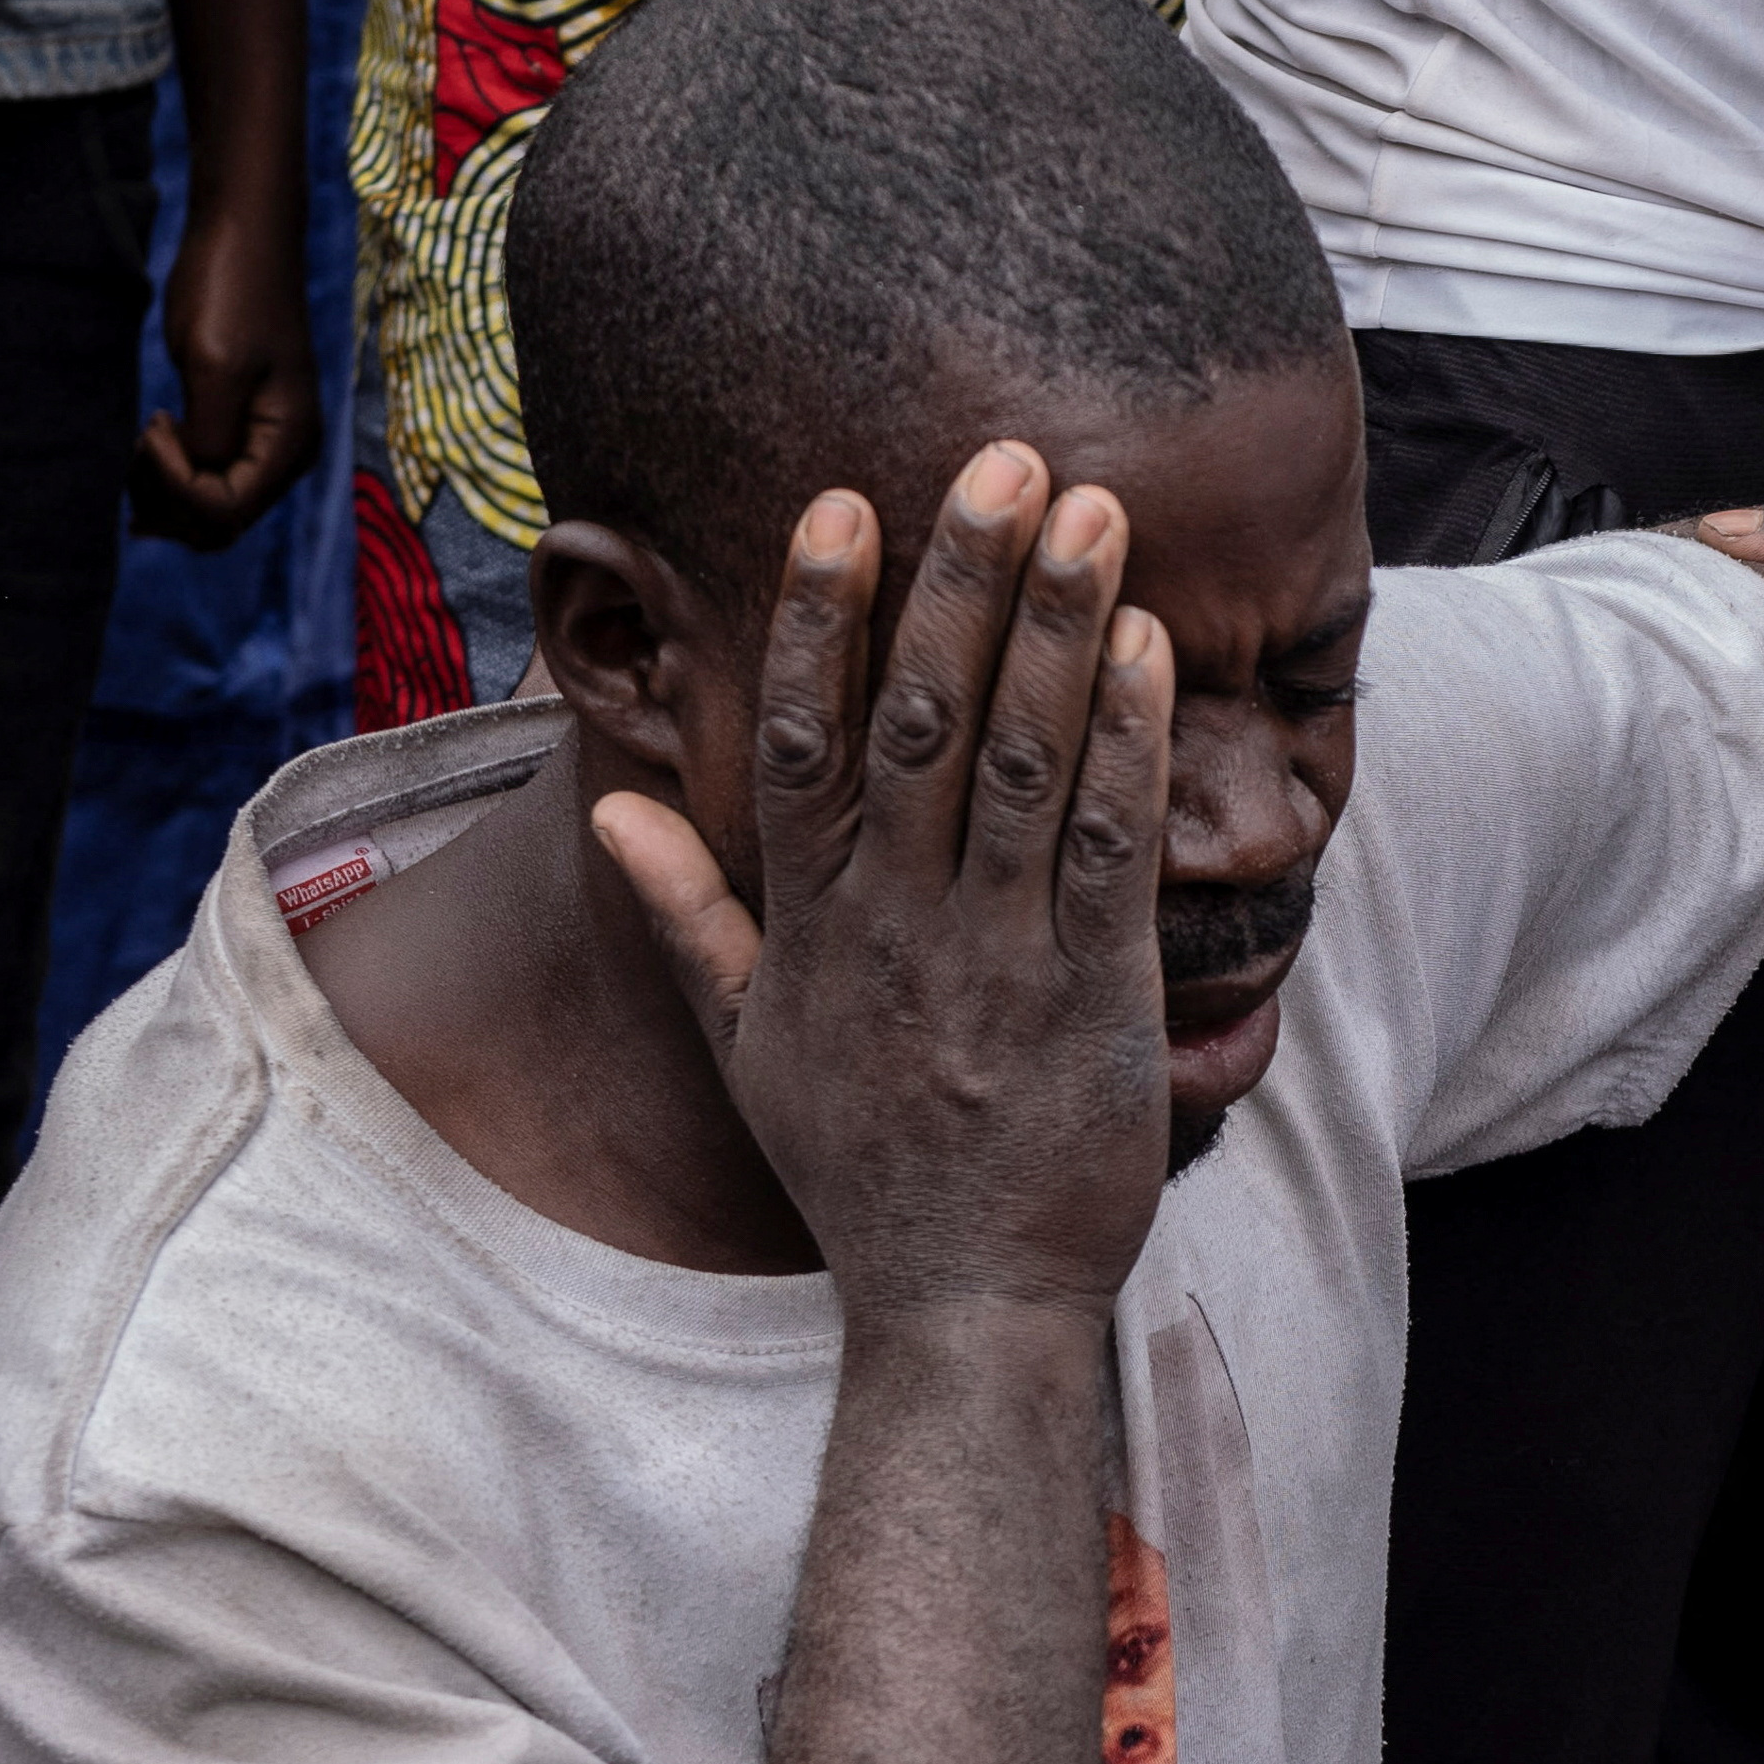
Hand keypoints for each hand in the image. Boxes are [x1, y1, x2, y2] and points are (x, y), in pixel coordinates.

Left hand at [134, 178, 318, 548]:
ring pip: (211, 510)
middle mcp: (286, 454)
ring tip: (137, 446)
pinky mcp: (243, 424)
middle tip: (136, 446)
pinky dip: (173, 477)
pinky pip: (210, 479)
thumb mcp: (214, 364)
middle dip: (168, 502)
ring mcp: (266, 442)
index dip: (175, 483)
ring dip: (164, 495)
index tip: (154, 421)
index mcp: (289, 443)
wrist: (244, 234)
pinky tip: (152, 442)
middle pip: (220, 525)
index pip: (224, 509)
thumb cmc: (230, 289)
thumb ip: (208, 436)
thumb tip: (192, 486)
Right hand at [590, 450, 1175, 1315]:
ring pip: (1022, 764)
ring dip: (1057, 627)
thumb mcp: (748, 1047)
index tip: (839, 505)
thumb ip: (691, 918)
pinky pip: (1108, 848)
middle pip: (922, 723)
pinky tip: (1147, 646)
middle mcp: (896, 926)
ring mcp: (996, 958)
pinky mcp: (1095, 998)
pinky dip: (1127, 741)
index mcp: (811, 926)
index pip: (799, 743)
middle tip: (1002, 457)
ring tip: (1090, 510)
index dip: (817, 621)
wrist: (963, 1305)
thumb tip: (616, 811)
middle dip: (960, 581)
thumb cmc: (861, 1169)